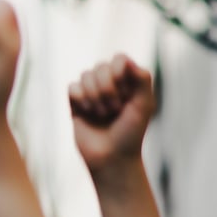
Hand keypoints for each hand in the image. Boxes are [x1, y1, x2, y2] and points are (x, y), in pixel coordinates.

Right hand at [69, 54, 154, 172]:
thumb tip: (124, 60)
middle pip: (100, 66)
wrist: (110, 157)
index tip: (125, 94)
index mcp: (128, 81)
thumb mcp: (144, 105)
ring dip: (94, 96)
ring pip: (85, 75)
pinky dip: (80, 100)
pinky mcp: (75, 103)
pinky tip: (87, 113)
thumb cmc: (130, 133)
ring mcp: (91, 92)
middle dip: (107, 89)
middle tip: (115, 110)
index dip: (118, 73)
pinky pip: (72, 87)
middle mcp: (109, 83)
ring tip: (102, 114)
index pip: (119, 59)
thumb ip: (141, 78)